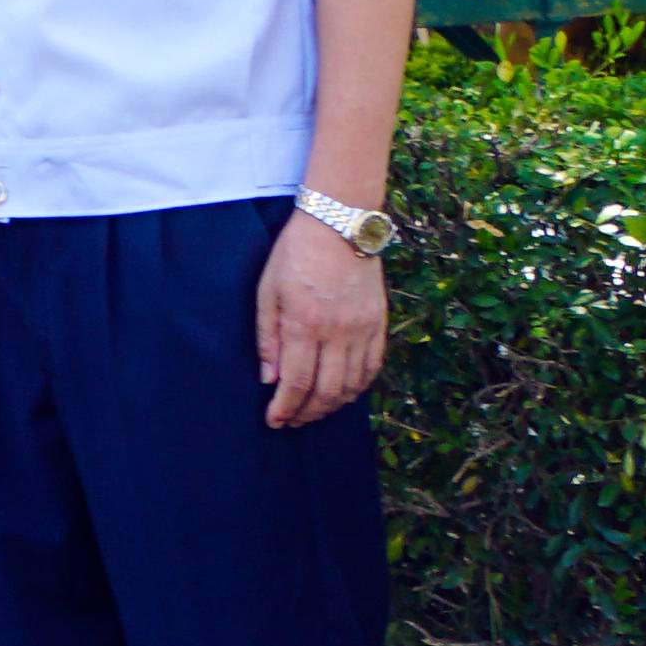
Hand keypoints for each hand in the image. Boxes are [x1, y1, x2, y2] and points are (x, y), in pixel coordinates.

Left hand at [258, 210, 387, 428]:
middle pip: (326, 392)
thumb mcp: (267, 290)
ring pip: (351, 386)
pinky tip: (343, 393)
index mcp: (304, 324)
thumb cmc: (295, 254)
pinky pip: (372, 368)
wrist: (339, 224)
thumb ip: (266, 337)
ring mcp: (362, 330)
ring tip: (314, 412)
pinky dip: (358, 388)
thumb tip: (269, 379)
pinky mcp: (379, 324)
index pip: (296, 383)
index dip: (285, 408)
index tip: (274, 421)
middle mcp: (336, 332)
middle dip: (306, 414)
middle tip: (292, 421)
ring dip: (332, 406)